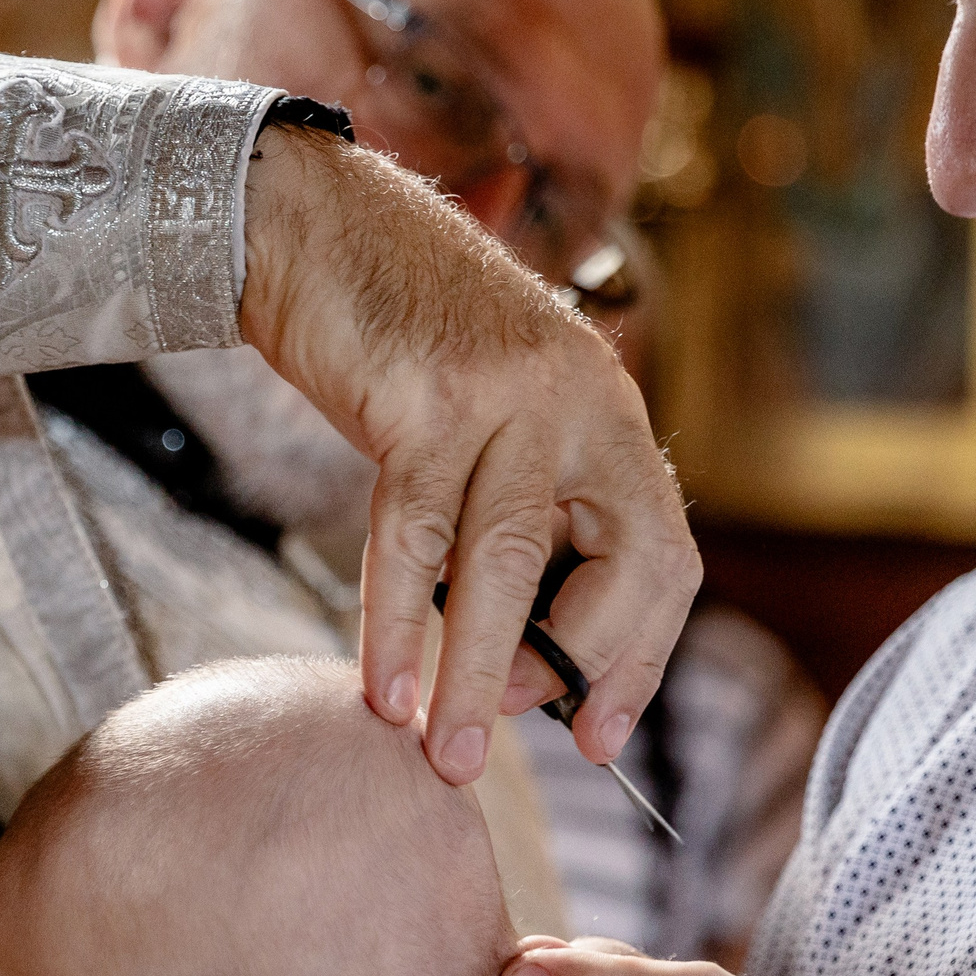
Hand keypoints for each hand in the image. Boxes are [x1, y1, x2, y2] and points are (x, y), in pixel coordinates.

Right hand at [239, 126, 698, 783]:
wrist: (311, 222)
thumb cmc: (391, 338)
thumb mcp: (487, 418)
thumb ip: (518, 507)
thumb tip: (517, 654)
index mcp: (607, 413)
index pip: (664, 559)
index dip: (638, 657)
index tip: (600, 735)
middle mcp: (579, 401)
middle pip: (613, 569)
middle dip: (563, 673)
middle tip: (500, 730)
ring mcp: (507, 397)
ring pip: (505, 569)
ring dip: (473, 676)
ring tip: (443, 753)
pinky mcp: (425, 401)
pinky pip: (413, 541)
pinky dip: (398, 627)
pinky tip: (386, 689)